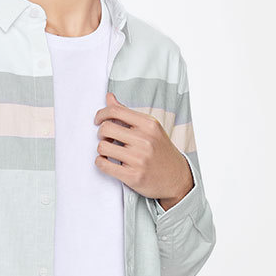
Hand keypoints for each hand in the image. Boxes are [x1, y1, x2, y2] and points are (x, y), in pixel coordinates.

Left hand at [93, 92, 193, 209]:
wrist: (177, 177)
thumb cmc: (160, 151)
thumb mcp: (149, 128)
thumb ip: (127, 113)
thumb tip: (109, 97)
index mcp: (149, 125)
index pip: (116, 111)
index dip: (101, 114)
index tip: (98, 120)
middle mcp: (145, 140)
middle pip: (106, 128)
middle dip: (101, 133)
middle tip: (106, 138)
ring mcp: (139, 159)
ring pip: (102, 147)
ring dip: (101, 149)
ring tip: (109, 151)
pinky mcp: (133, 176)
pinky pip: (104, 165)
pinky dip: (101, 162)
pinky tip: (107, 161)